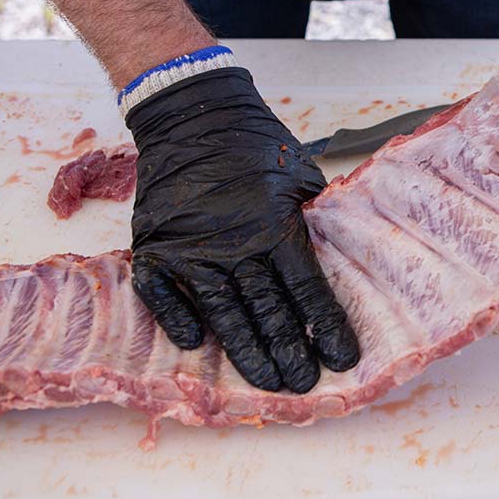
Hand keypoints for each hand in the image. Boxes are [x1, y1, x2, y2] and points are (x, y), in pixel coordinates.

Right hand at [125, 68, 358, 392]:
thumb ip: (313, 217)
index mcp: (275, 224)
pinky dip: (178, 321)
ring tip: (266, 382)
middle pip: (267, 312)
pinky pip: (164, 297)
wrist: (192, 113)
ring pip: (221, 314)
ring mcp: (190, 248)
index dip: (326, 327)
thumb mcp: (299, 174)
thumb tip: (332, 255)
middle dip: (289, 352)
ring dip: (246, 352)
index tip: (342, 358)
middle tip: (302, 385)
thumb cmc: (255, 143)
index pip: (307, 289)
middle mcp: (233, 243)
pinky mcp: (156, 247)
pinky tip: (195, 345)